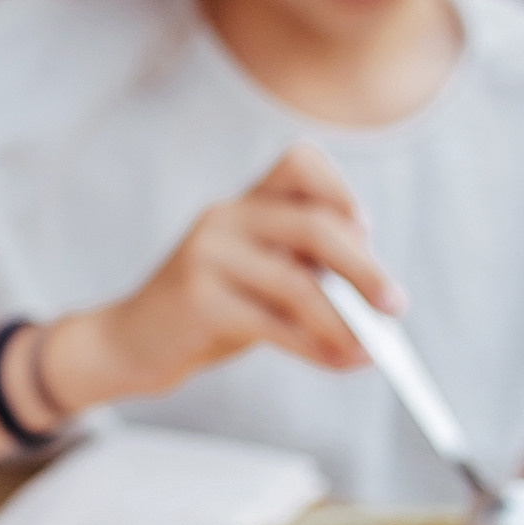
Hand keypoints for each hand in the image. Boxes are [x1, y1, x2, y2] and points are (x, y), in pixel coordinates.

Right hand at [45, 143, 403, 411]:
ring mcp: (207, 255)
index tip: (364, 230)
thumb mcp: (256, 277)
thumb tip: (376, 298)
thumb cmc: (207, 311)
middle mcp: (225, 217)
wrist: (129, 343)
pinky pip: (273, 323)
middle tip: (395, 305)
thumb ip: (303, 269)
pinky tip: (336, 361)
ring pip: (297, 282)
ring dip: (343, 322)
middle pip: (313, 226)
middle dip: (363, 269)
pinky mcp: (198, 300)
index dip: (339, 190)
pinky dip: (314, 346)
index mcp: (243, 203)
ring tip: (368, 350)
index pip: (299, 163)